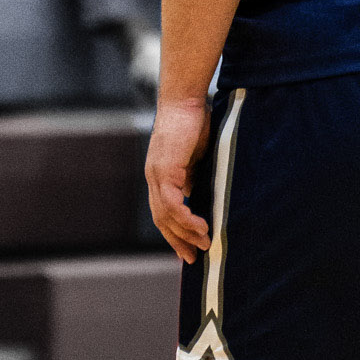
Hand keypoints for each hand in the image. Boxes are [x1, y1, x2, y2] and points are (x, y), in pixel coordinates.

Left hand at [146, 95, 211, 263]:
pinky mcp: (165, 170)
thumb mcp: (196, 157)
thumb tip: (196, 194)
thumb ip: (193, 176)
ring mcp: (157, 175)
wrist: (185, 101)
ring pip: (167, 215)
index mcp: (161, 176)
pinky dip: (186, 218)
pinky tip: (200, 226)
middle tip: (193, 257)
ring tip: (205, 244)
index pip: (164, 212)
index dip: (174, 232)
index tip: (187, 248)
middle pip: (162, 219)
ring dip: (186, 233)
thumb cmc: (194, 122)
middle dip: (178, 240)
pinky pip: (173, 203)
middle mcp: (154, 178)